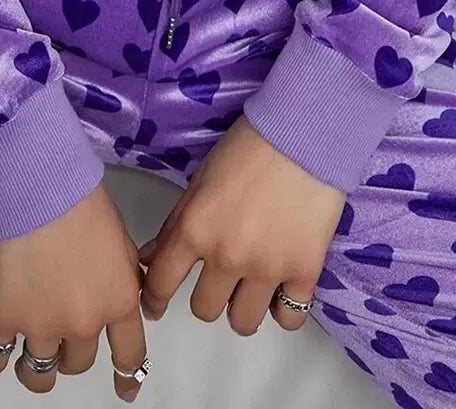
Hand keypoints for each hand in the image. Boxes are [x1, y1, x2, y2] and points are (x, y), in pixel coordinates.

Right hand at [0, 179, 150, 400]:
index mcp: (119, 301)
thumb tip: (122, 297)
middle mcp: (84, 323)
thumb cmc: (82, 199)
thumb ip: (122, 278)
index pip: (130, 356)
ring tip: (29, 359)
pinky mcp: (2, 318)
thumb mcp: (121, 241)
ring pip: (39, 373)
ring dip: (36, 367)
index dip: (126, 377)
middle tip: (62, 334)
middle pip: (80, 363)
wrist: (38, 185)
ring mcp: (41, 326)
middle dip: (73, 352)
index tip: (125, 389)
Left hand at [137, 115, 344, 336]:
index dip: (154, 300)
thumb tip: (151, 256)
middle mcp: (227, 256)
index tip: (156, 306)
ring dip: (242, 307)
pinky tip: (281, 290)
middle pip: (204, 309)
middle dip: (207, 296)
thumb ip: (176, 224)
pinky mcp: (304, 271)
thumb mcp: (201, 180)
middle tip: (217, 280)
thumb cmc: (249, 146)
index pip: (162, 283)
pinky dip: (283, 308)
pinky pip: (289, 317)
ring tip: (250, 288)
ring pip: (243, 322)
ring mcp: (267, 268)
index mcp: (196, 228)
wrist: (304, 133)